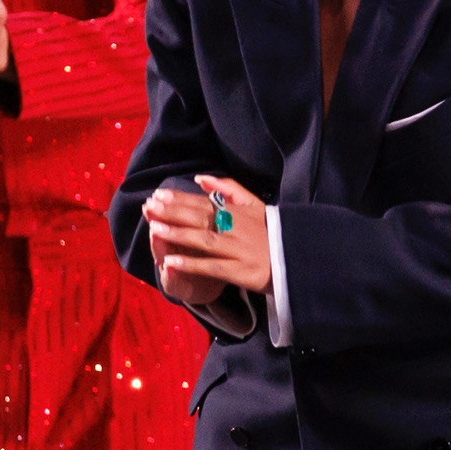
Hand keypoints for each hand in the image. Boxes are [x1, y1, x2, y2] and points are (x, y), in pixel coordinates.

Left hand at [143, 174, 271, 302]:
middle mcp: (237, 229)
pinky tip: (171, 261)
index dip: (179, 199)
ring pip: (203, 241)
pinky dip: (191, 264)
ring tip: (155, 229)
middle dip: (173, 212)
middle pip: (200, 218)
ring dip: (178, 234)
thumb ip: (228, 188)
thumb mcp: (255, 205)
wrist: (301, 259)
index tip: (158, 195)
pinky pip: (212, 267)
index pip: (204, 203)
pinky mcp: (241, 272)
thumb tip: (200, 177)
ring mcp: (239, 250)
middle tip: (150, 207)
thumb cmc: (274, 231)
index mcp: (238, 212)